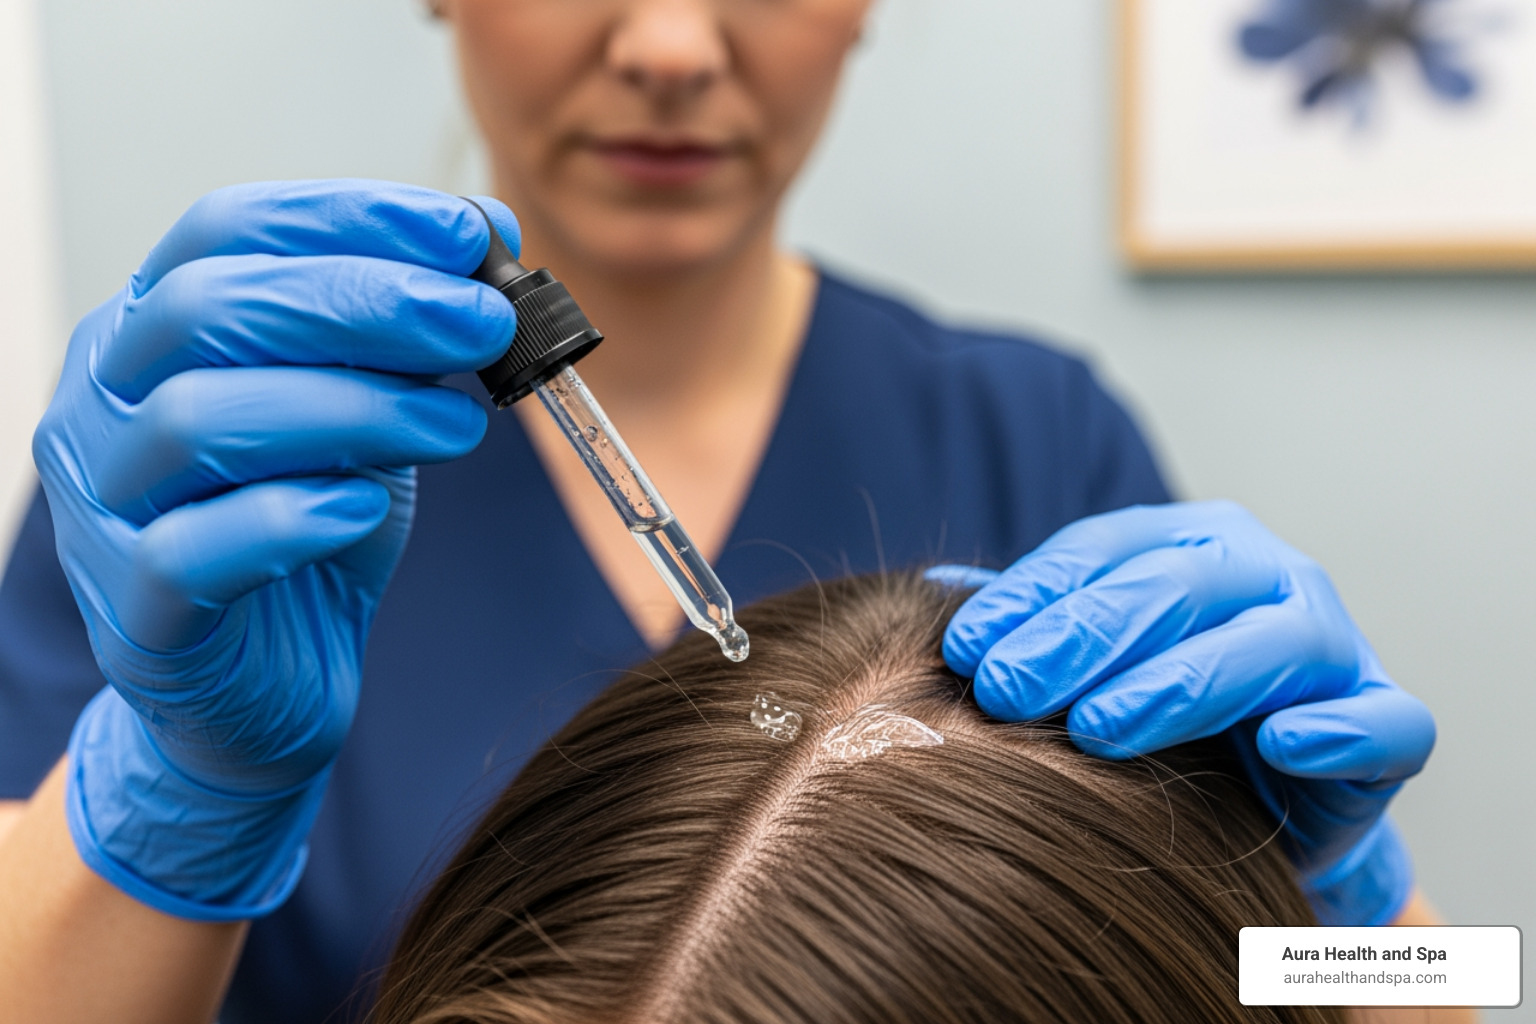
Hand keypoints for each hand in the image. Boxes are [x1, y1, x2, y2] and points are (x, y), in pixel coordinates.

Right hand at [33, 180, 517, 919]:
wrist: (273, 686)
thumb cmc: (314, 527)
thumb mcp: (372, 415)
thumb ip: (408, 338)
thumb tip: (487, 234)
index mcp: (156, 330)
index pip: (227, 230)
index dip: (348, 216)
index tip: (468, 230)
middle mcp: (104, 401)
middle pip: (209, 308)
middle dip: (365, 302)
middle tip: (482, 322)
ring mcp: (105, 507)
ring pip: (198, 419)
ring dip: (353, 409)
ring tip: (461, 424)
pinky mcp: (137, 613)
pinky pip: (192, 551)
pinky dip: (290, 519)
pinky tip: (367, 509)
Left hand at [929, 500, 1435, 925]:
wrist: (1262, 800)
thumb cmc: (1164, 716)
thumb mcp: (1093, 665)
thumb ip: (1031, 626)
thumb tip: (939, 597)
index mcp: (1189, 542)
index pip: (1101, 553)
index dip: (1031, 598)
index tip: (964, 651)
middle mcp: (1264, 574)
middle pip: (1175, 586)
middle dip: (1083, 637)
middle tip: (1006, 691)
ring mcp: (1334, 641)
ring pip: (1269, 643)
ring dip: (1181, 682)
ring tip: (1099, 727)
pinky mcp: (1385, 719)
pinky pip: (1384, 720)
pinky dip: (1339, 729)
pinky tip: (1282, 744)